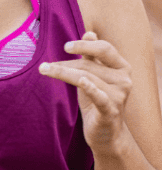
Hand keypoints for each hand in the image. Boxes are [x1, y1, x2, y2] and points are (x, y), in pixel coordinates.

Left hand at [38, 31, 132, 153]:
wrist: (107, 135)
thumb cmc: (98, 102)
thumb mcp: (94, 77)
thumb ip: (93, 57)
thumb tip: (89, 33)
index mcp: (122, 67)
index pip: (104, 49)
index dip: (85, 46)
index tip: (65, 46)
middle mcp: (124, 79)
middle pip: (90, 65)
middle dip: (66, 63)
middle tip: (46, 64)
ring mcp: (119, 96)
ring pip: (86, 78)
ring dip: (63, 73)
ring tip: (44, 70)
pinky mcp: (110, 111)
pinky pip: (100, 96)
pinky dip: (90, 88)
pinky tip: (81, 81)